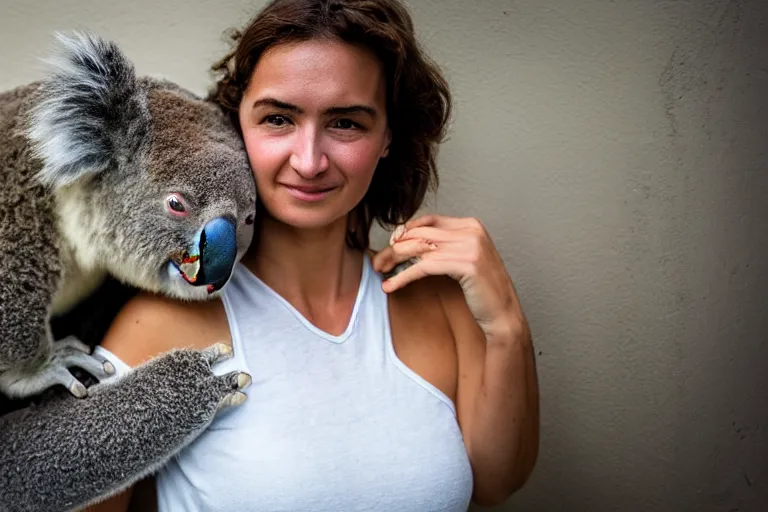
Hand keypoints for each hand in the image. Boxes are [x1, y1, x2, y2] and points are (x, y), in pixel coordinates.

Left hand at [372, 214, 523, 339]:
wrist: (502, 312)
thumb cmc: (481, 290)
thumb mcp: (463, 259)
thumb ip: (444, 246)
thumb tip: (407, 240)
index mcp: (471, 225)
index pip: (429, 221)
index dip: (405, 231)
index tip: (390, 245)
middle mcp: (471, 231)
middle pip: (421, 234)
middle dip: (395, 247)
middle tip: (378, 262)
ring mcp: (470, 246)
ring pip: (419, 249)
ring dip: (394, 260)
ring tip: (380, 271)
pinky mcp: (466, 264)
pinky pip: (424, 267)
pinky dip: (403, 277)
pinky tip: (391, 285)